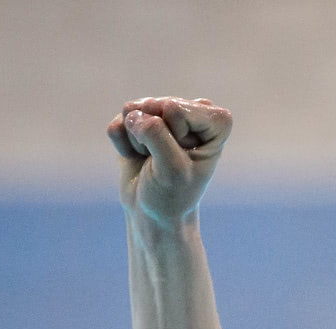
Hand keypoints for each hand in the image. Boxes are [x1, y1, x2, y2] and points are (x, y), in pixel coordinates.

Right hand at [107, 97, 231, 228]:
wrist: (153, 214)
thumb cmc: (172, 195)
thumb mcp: (172, 170)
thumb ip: (156, 134)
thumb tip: (130, 112)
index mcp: (216, 122)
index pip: (176, 109)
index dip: (173, 136)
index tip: (182, 160)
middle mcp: (193, 110)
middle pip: (154, 107)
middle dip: (151, 139)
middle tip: (163, 162)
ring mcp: (164, 112)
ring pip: (134, 112)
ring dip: (137, 142)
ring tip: (151, 160)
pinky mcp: (139, 118)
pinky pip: (118, 123)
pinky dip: (123, 145)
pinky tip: (138, 158)